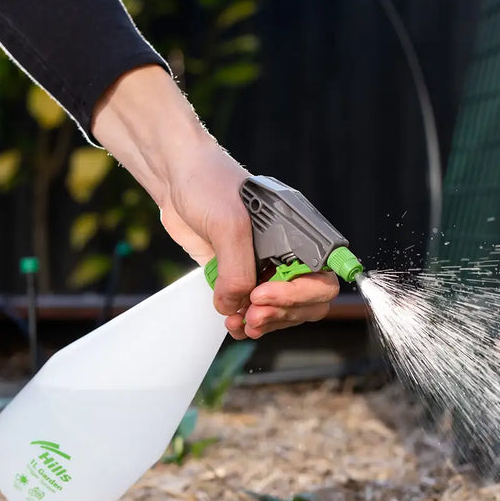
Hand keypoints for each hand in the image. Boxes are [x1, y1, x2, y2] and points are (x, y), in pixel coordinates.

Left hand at [92, 65, 338, 336]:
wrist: (176, 177)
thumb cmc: (209, 183)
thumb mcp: (230, 224)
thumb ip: (237, 270)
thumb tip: (236, 306)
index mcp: (300, 234)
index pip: (323, 277)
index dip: (300, 294)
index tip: (263, 293)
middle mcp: (289, 253)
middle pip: (307, 301)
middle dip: (282, 313)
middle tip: (252, 314)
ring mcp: (266, 267)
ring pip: (283, 311)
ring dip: (265, 322)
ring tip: (242, 323)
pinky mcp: (241, 276)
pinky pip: (255, 310)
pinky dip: (246, 322)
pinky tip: (233, 322)